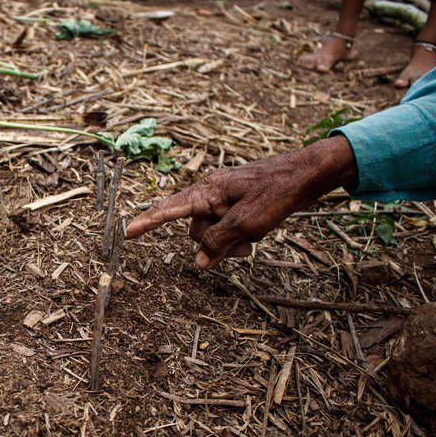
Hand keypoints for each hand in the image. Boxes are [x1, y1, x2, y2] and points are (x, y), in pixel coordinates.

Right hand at [126, 136, 357, 269]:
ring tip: (254, 241)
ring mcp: (223, 199)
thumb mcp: (246, 223)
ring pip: (213, 232)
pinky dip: (238, 236)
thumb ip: (218, 242)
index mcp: (206, 192)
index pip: (169, 210)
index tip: (127, 233)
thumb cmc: (277, 193)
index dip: (147, 223)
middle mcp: (210, 194)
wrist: (307, 175)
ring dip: (231, 242)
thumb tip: (199, 260)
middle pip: (196, 230)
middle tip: (242, 249)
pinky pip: (227, 227)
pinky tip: (256, 236)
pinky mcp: (236, 204)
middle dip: (214, 244)